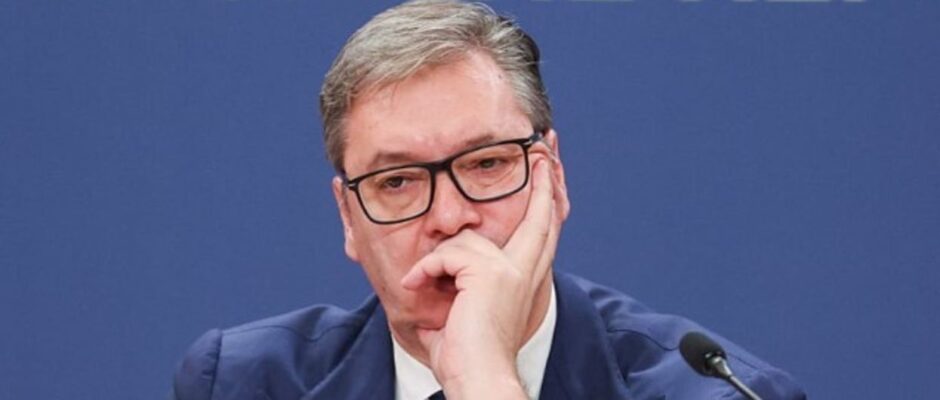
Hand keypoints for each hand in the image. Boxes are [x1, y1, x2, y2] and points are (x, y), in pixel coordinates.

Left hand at [400, 157, 562, 398]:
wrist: (476, 378)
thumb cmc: (465, 356)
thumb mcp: (460, 310)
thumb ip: (459, 282)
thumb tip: (433, 270)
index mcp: (525, 280)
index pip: (542, 232)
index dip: (547, 200)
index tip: (549, 167)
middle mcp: (524, 271)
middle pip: (543, 216)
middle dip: (545, 179)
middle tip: (547, 147)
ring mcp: (510, 270)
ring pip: (467, 239)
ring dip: (437, 261)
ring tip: (421, 283)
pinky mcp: (490, 273)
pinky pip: (446, 254)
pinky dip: (425, 271)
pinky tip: (417, 287)